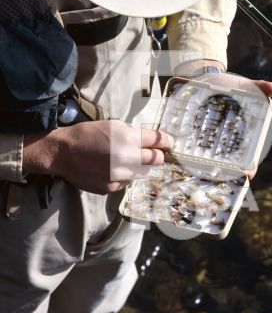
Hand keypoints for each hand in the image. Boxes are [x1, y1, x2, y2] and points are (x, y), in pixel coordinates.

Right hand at [23, 120, 173, 194]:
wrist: (62, 153)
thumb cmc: (86, 134)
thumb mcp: (112, 125)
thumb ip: (132, 132)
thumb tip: (149, 138)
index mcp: (127, 138)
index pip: (158, 141)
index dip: (166, 141)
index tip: (169, 143)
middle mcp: (126, 157)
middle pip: (156, 159)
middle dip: (157, 155)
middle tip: (153, 153)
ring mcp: (120, 175)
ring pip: (143, 172)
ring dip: (140, 166)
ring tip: (126, 160)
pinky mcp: (112, 187)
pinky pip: (127, 182)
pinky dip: (125, 175)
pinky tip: (112, 168)